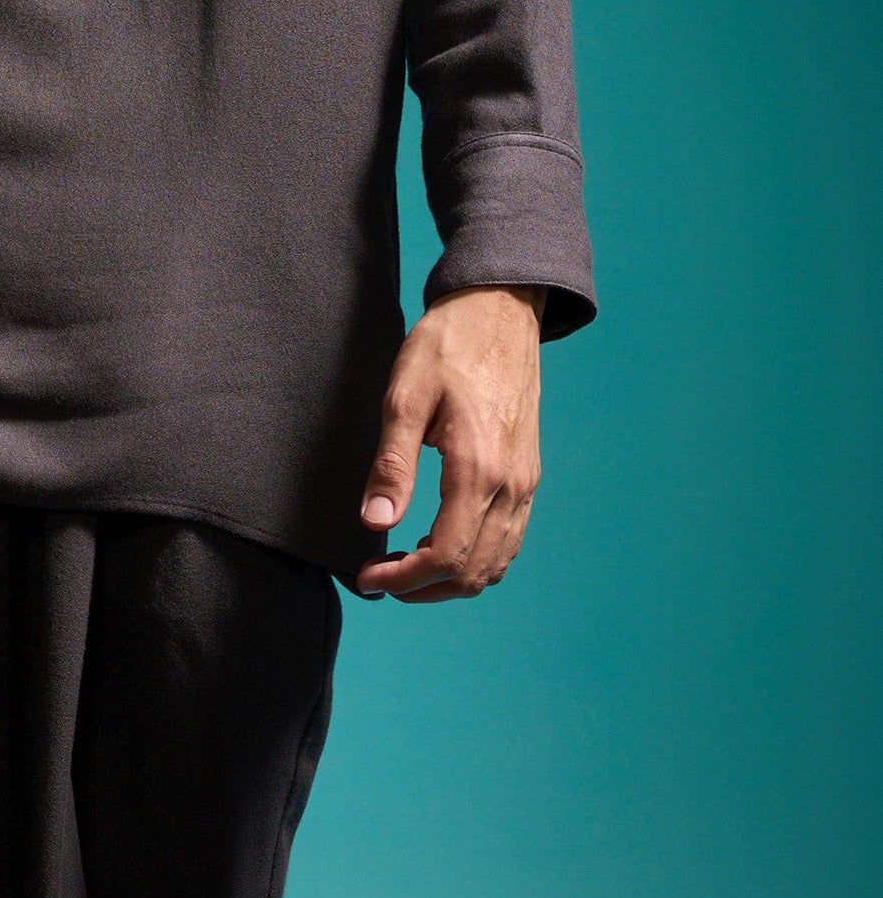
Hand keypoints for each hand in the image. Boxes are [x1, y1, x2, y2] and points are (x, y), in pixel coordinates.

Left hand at [355, 285, 542, 599]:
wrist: (499, 309)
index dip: (405, 579)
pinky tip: (441, 544)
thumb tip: (374, 522)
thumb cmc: (448, 345)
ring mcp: (525, 482)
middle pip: (474, 571)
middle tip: (380, 578)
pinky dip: (477, 559)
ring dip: (451, 579)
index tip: (369, 577)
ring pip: (496, 562)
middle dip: (424, 588)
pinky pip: (509, 539)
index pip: (448, 555)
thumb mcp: (405, 396)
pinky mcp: (528, 474)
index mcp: (478, 467)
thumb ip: (392, 464)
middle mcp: (511, 484)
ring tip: (406, 566)